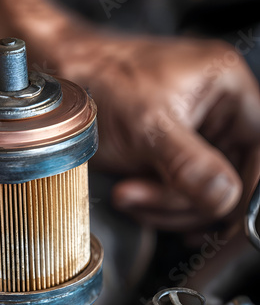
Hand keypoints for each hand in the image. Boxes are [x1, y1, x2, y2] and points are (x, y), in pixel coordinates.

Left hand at [51, 31, 259, 229]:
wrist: (64, 85)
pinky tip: (137, 202)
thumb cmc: (99, 83)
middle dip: (185, 200)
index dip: (247, 191)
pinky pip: (178, 194)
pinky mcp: (169, 156)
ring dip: (165, 206)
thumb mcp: (146, 125)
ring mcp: (192, 137)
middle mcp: (216, 112)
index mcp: (227, 89)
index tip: (224, 220)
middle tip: (143, 199)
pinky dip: (158, 206)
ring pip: (202, 193)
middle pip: (231, 179)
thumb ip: (188, 164)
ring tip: (128, 194)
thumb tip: (226, 197)